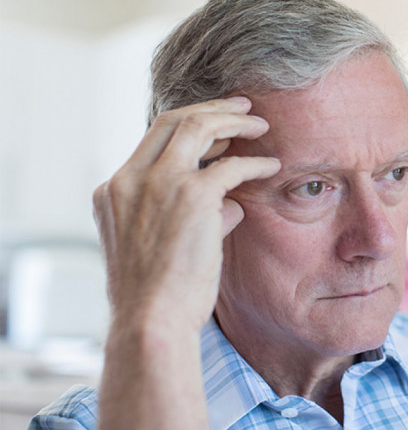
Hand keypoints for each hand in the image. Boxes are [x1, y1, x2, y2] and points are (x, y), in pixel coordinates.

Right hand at [93, 97, 280, 333]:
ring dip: (234, 122)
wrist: (152, 321)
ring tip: (261, 125)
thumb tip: (231, 206)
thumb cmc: (159, 295)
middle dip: (212, 108)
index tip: (217, 124)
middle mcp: (130, 179)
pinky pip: (233, 166)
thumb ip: (190, 217)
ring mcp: (160, 184)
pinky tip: (273, 166)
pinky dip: (256, 162)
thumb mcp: (160, 246)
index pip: (152, 139)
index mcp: (112, 190)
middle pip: (174, 120)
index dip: (189, 125)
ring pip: (199, 126)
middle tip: (244, 107)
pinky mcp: (193, 196)